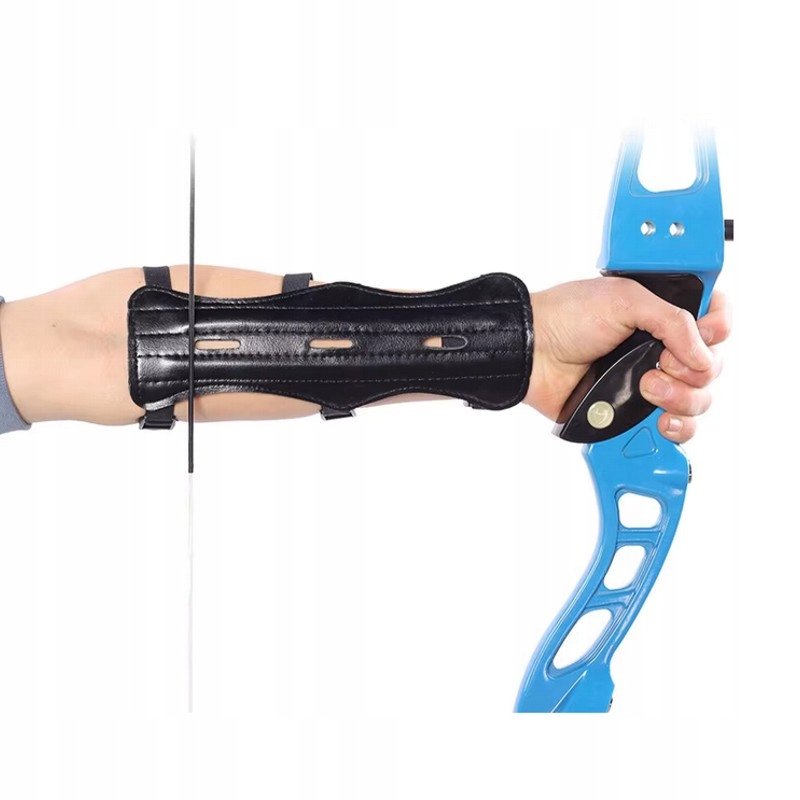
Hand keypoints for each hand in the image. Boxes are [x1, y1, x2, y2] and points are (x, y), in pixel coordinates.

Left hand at [526, 277, 730, 442]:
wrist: (531, 352)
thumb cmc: (566, 317)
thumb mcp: (625, 299)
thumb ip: (673, 321)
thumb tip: (703, 356)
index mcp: (662, 313)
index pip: (715, 320)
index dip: (718, 329)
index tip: (706, 334)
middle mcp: (660, 347)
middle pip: (712, 367)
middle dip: (694, 370)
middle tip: (659, 363)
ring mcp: (650, 380)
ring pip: (698, 400)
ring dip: (682, 398)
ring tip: (646, 388)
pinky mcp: (634, 410)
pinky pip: (675, 427)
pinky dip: (676, 427)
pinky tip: (660, 420)